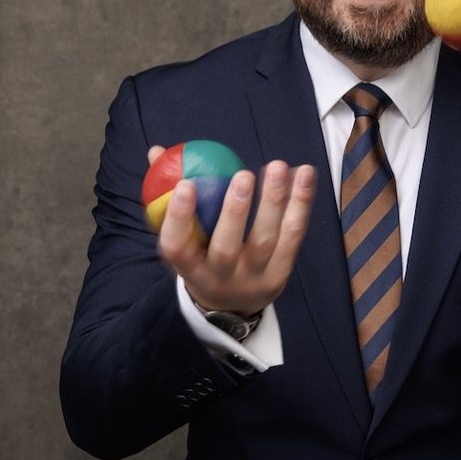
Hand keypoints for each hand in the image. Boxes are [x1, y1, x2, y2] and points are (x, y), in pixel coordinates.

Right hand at [148, 146, 315, 315]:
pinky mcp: (280, 273)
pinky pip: (293, 236)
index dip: (179, 217)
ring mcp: (253, 278)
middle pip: (226, 247)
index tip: (186, 183)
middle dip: (235, 211)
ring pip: (265, 240)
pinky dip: (300, 203)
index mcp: (188, 267)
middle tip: (243, 174)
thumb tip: (157, 153)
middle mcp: (219, 277)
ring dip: (274, 201)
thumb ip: (168, 196)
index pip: (177, 246)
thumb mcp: (181, 236)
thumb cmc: (201, 256)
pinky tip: (303, 175)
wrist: (231, 306)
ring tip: (278, 167)